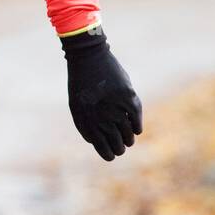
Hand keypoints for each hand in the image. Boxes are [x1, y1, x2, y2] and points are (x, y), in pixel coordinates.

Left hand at [61, 26, 142, 160]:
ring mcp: (115, 106)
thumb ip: (86, 124)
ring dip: (129, 139)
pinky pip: (136, 117)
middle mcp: (101, 116)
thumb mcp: (77, 106)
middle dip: (120, 148)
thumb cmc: (81, 83)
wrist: (88, 58)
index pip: (100, 145)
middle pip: (116, 142)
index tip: (112, 156)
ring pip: (127, 132)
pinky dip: (137, 125)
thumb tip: (96, 143)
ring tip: (128, 140)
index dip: (107, 154)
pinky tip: (136, 129)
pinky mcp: (127, 96)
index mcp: (86, 120)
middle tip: (122, 149)